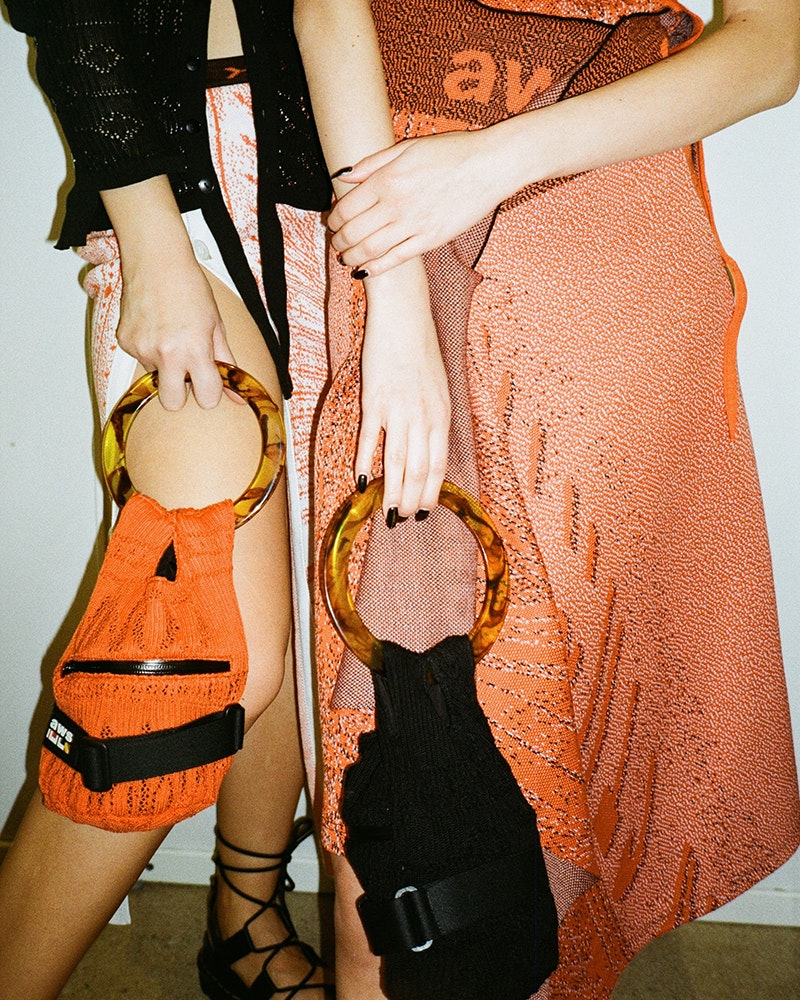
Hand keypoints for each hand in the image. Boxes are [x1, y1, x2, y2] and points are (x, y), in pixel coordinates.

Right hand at [116, 253, 236, 409]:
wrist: (157, 260)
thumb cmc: (190, 288)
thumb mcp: (216, 326)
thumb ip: (227, 363)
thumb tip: (239, 395)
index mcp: (194, 351)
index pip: (206, 398)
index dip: (210, 394)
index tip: (210, 386)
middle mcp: (166, 354)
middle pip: (172, 403)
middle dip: (181, 395)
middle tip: (187, 374)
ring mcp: (142, 349)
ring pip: (156, 377)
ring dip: (165, 366)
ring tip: (171, 337)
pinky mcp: (124, 342)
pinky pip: (141, 359)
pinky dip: (150, 350)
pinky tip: (156, 328)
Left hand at [329, 129, 509, 276]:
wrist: (488, 165)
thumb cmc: (450, 152)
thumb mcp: (407, 148)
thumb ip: (372, 163)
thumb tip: (343, 177)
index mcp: (386, 180)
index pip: (346, 207)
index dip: (333, 219)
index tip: (332, 222)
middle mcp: (395, 204)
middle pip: (353, 232)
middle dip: (338, 241)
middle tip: (335, 242)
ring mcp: (413, 225)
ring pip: (370, 249)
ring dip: (351, 257)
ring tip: (345, 258)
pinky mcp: (430, 240)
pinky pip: (396, 259)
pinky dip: (375, 268)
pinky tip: (364, 270)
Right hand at [357, 266, 449, 516]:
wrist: (404, 318)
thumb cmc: (421, 352)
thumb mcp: (439, 389)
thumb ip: (433, 421)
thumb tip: (426, 451)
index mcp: (441, 416)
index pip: (438, 465)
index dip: (431, 492)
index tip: (425, 511)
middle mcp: (423, 417)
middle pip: (418, 471)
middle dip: (411, 500)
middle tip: (402, 519)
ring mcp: (398, 411)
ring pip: (396, 463)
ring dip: (391, 492)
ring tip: (386, 512)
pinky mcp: (373, 401)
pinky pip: (369, 440)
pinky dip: (364, 463)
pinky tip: (360, 483)